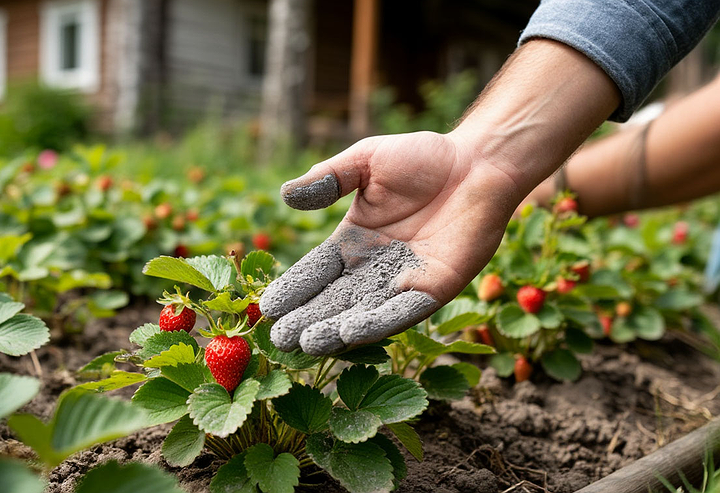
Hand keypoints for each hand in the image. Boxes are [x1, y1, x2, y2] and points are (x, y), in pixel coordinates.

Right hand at [260, 131, 524, 354]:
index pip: (315, 272)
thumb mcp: (366, 161)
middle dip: (307, 320)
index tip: (267, 308)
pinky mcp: (435, 289)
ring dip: (336, 330)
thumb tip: (285, 195)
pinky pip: (403, 310)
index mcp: (354, 242)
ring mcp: (404, 281)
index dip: (293, 290)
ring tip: (308, 343)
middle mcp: (375, 268)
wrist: (479, 162)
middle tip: (279, 340)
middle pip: (333, 300)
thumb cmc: (425, 157)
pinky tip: (352, 333)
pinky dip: (378, 323)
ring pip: (363, 312)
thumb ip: (329, 178)